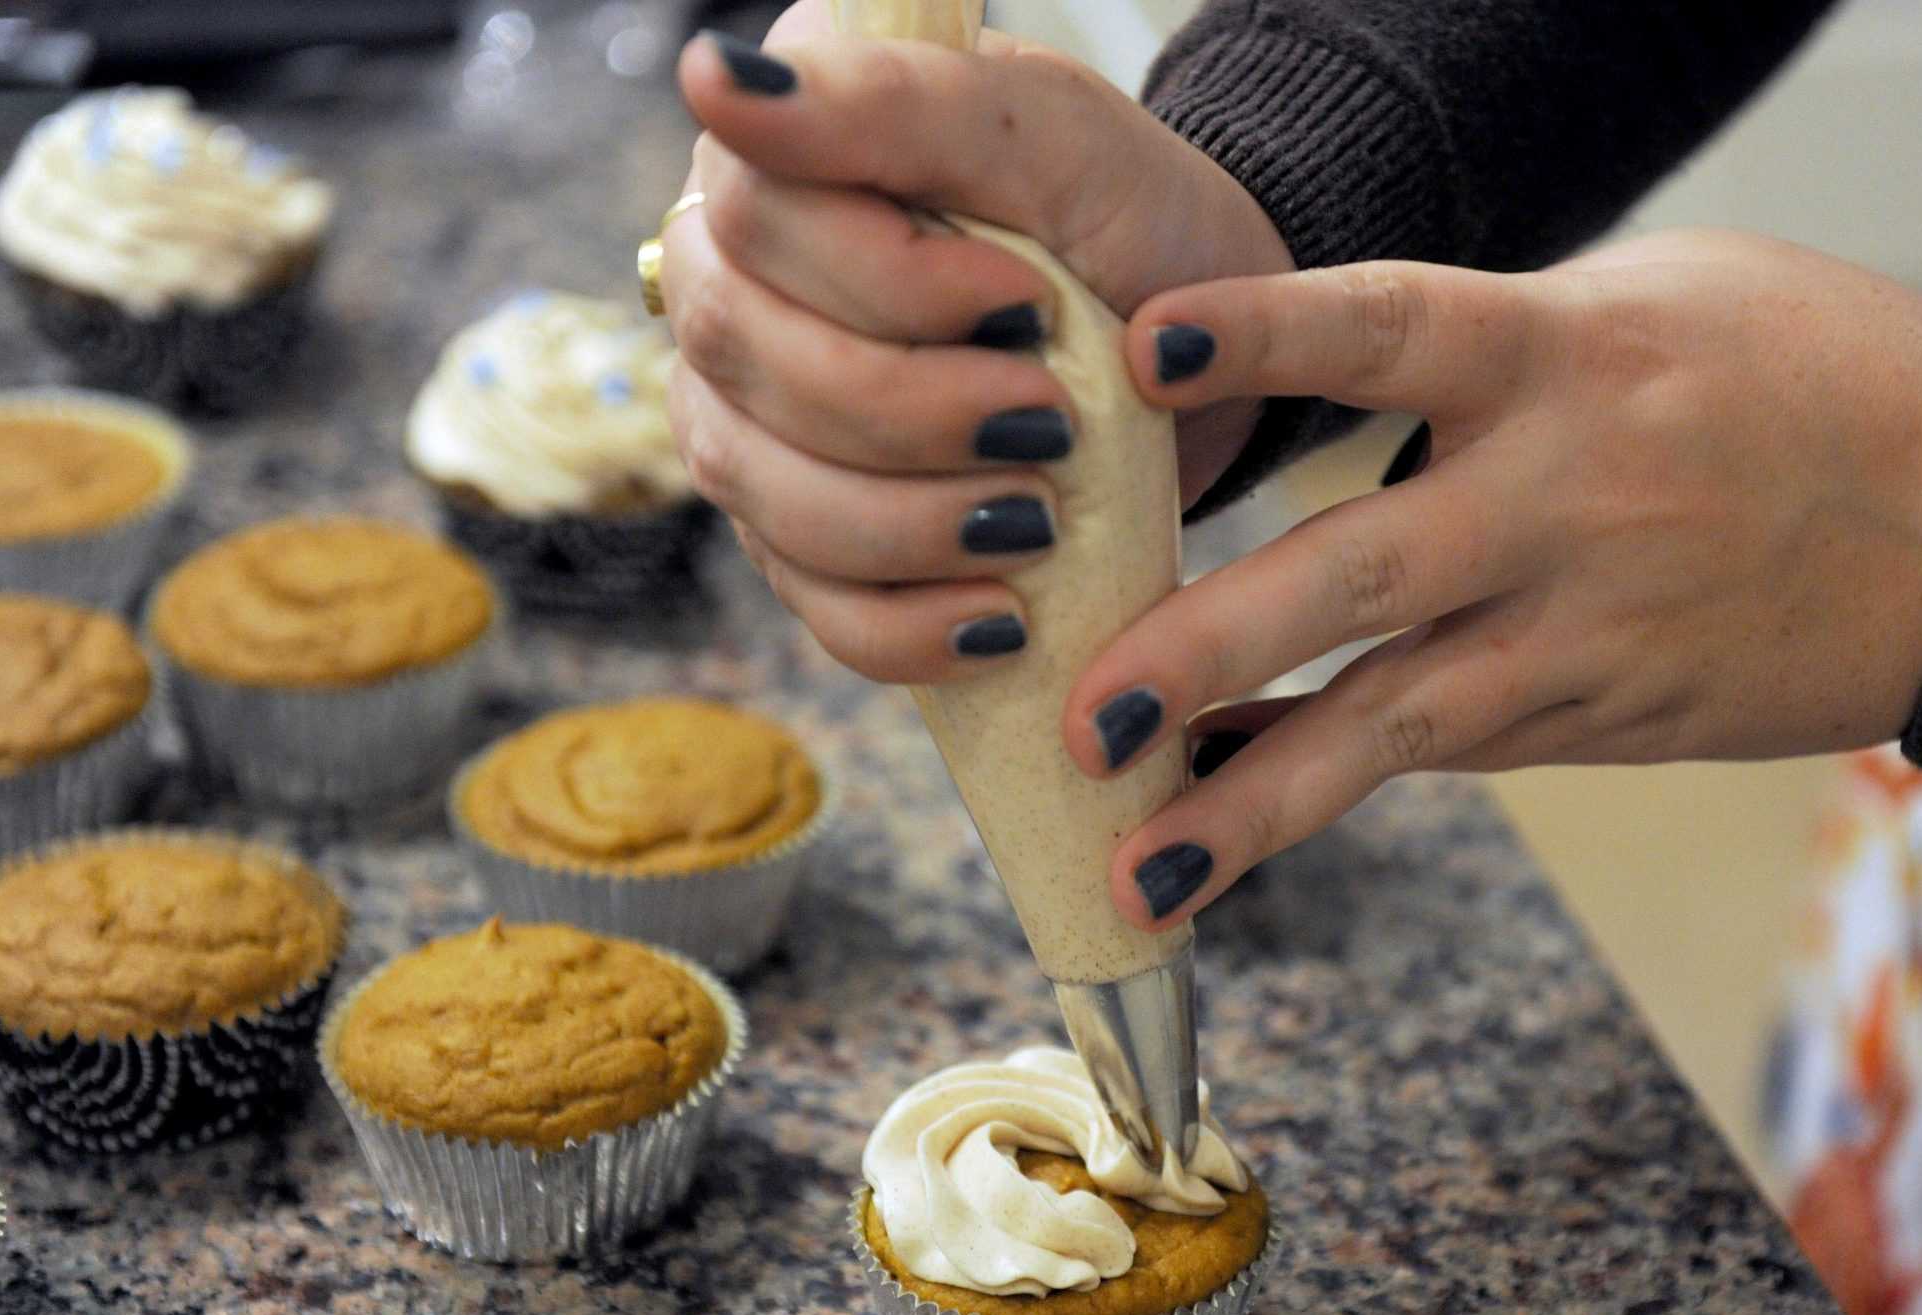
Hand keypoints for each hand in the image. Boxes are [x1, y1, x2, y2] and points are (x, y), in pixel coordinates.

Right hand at [655, 9, 1292, 681]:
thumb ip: (892, 101)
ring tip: (1038, 518)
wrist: (1204, 342)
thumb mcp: (1047, 132)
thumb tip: (718, 80)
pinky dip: (909, 628)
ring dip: (913, 525)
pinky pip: (815, 606)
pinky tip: (1000, 622)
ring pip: (769, 495)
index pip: (758, 222)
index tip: (1023, 304)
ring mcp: (754, 424)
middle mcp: (733, 288)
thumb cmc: (1121, 214)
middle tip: (1050, 424)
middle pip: (750, 362)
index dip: (888, 283)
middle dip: (910, 412)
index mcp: (777, 162)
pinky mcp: (803, 538)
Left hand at [1075, 229, 1921, 931]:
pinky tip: (1232, 808)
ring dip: (1257, 803)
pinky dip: (1334, 778)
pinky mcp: (1606, 723)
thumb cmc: (1831, 381)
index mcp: (1577, 356)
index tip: (1146, 353)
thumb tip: (1356, 366)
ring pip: (1396, 725)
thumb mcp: (1671, 298)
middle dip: (1210, 646)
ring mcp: (1590, 634)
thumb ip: (1504, 335)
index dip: (1268, 338)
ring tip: (1136, 871)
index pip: (1394, 331)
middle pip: (1361, 573)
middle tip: (1087, 711)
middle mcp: (1570, 502)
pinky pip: (1447, 755)